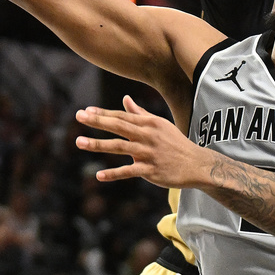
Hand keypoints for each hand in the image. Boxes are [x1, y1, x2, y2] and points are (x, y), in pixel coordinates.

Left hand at [75, 96, 208, 186]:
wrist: (195, 164)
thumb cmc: (175, 143)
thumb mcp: (159, 125)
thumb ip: (140, 113)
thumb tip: (125, 99)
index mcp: (149, 123)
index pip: (122, 116)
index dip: (103, 113)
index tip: (86, 111)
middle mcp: (147, 135)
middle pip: (119, 126)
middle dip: (98, 121)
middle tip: (79, 117)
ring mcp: (148, 153)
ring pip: (119, 147)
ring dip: (98, 144)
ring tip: (79, 142)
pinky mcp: (150, 170)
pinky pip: (128, 171)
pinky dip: (113, 174)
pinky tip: (98, 175)